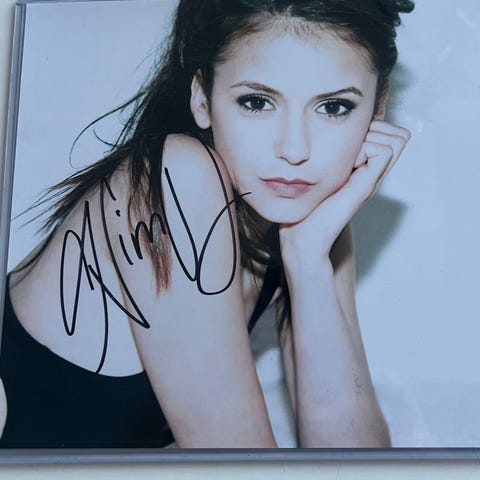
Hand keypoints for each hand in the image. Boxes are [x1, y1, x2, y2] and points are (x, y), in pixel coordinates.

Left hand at [279, 120, 410, 273]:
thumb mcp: (321, 172)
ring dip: (369, 139)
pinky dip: (365, 149)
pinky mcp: (366, 186)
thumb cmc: (307, 203)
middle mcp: (373, 174)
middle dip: (374, 131)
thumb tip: (336, 129)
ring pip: (394, 140)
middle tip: (347, 150)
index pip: (391, 133)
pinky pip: (383, 151)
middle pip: (398, 135)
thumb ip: (332, 155)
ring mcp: (372, 180)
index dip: (373, 128)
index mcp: (364, 169)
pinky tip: (346, 165)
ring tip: (346, 158)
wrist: (302, 233)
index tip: (346, 142)